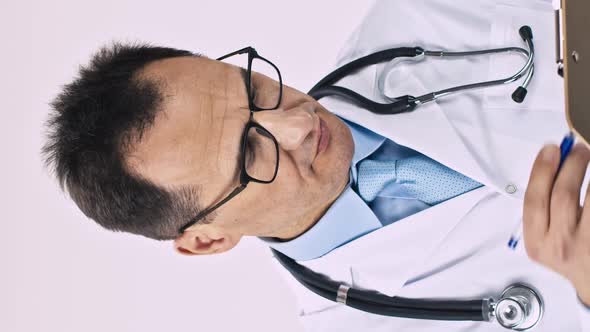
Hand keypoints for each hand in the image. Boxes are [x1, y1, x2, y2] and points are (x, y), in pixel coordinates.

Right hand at [523, 143, 589, 305]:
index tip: (550, 150)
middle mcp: (561, 245)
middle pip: (563, 194)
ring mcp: (587, 244)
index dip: (541, 170)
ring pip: (589, 197)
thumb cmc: (570, 256)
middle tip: (577, 149)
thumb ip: (543, 210)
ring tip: (589, 156)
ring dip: (589, 171)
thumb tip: (552, 168)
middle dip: (570, 165)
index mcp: (538, 243)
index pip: (535, 200)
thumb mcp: (544, 240)